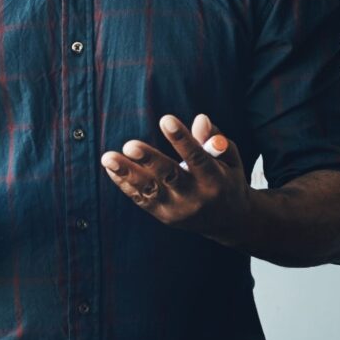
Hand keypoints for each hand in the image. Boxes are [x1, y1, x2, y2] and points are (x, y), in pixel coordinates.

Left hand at [101, 114, 250, 240]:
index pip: (197, 158)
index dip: (182, 139)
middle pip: (170, 177)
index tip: (166, 119)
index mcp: (215, 181)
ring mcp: (177, 209)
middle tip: (130, 144)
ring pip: (150, 190)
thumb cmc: (227, 179)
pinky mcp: (164, 216)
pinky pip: (141, 199)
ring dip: (127, 173)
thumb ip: (215, 140)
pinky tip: (111, 167)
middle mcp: (196, 198)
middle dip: (149, 160)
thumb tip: (200, 118)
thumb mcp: (230, 159)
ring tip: (108, 157)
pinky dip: (125, 183)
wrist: (229, 222)